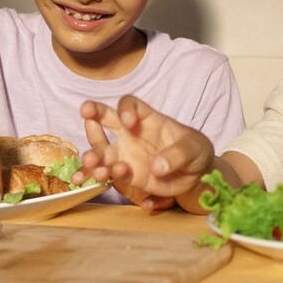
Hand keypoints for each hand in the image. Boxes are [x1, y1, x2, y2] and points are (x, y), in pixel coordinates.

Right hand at [72, 95, 214, 204]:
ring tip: (91, 161)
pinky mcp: (126, 175)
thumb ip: (177, 154)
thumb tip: (156, 167)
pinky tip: (87, 179)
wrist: (195, 176)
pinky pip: (107, 173)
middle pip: (106, 119)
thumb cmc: (194, 151)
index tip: (128, 121)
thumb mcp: (194, 148)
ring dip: (93, 154)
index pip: (130, 104)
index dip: (125, 109)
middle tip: (87, 115)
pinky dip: (96, 176)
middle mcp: (130, 133)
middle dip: (94, 114)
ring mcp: (125, 154)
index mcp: (147, 118)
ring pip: (101, 150)